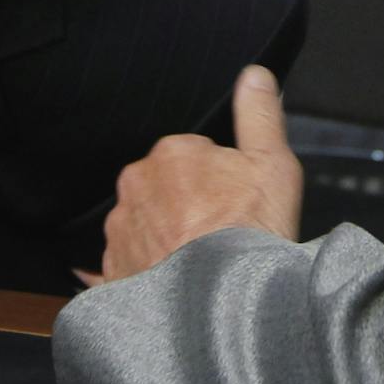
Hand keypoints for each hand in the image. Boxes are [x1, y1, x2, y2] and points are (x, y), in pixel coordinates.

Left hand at [82, 65, 301, 285]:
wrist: (223, 307)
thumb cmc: (251, 236)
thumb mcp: (272, 167)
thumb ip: (260, 116)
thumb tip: (255, 76)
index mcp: (170, 154)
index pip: (195, 157)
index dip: (220, 181)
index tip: (235, 205)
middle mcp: (135, 187)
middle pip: (167, 189)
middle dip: (188, 207)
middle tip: (220, 235)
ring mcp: (119, 231)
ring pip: (147, 224)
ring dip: (166, 238)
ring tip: (200, 264)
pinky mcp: (111, 271)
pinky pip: (128, 263)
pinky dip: (146, 270)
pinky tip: (172, 284)